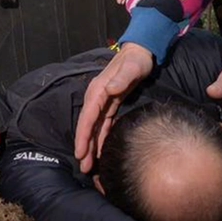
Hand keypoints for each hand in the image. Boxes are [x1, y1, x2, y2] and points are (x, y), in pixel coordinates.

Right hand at [74, 43, 154, 172]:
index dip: (83, 136)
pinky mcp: (111, 105)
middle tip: (84, 168)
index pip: (87, 117)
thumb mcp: (131, 68)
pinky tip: (102, 151)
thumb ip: (122, 78)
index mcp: (98, 91)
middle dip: (84, 147)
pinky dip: (101, 138)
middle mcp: (97, 98)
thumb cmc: (136, 60)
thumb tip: (110, 89)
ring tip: (90, 166)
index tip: (80, 153)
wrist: (141, 52)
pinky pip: (103, 125)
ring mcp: (103, 102)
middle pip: (88, 126)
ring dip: (92, 146)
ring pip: (94, 128)